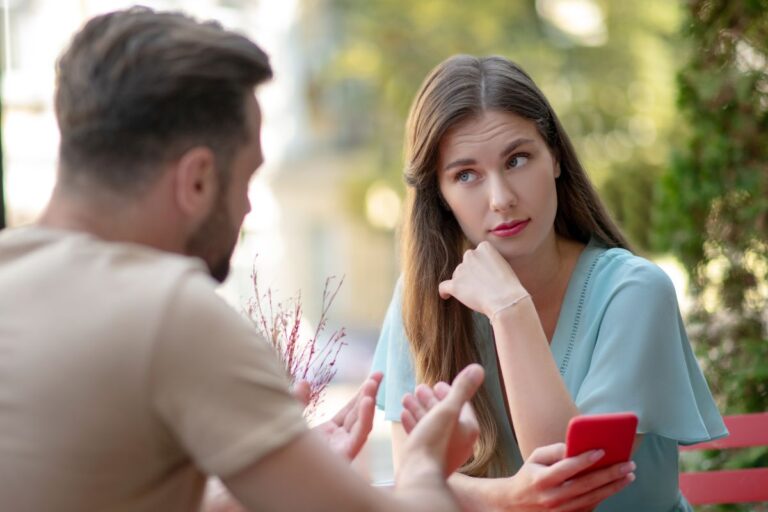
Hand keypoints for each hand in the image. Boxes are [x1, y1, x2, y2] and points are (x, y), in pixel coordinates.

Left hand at [292, 372, 382, 460]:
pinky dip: (365, 418)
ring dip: (369, 403)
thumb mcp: (292, 419)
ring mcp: (342, 449)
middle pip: (358, 414)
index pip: (350, 410)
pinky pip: (359, 436)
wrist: (277, 472)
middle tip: (378, 375)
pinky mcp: (343, 456)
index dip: (361, 393)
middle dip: (369, 393)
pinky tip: (368, 402)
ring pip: (362, 423)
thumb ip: (298, 401)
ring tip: (372, 384)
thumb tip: (304, 383)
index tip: (373, 377)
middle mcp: (339, 441)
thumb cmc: (284, 449)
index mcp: (330, 434)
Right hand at [401, 380, 477, 475]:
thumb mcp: (448, 410)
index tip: (437, 384)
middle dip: (430, 399)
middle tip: (420, 387)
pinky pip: (420, 436)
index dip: (449, 392)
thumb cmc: (434, 443)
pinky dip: (413, 423)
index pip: (461, 405)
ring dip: (419, 408)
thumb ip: (462, 389)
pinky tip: (403, 414)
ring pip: (430, 424)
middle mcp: (458, 442)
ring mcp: (441, 451)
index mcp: (468, 430)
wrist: (418, 475)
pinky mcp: (425, 458)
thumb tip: (479, 368)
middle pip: (444, 414)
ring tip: (407, 396)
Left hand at [438, 241, 527, 318]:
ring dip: (464, 285)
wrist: (506, 300)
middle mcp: (470, 255)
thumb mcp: (502, 265)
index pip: (476, 255)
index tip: (486, 275)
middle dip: (471, 274)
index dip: (480, 267)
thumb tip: (477, 270)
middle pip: (465, 265)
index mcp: (483, 247)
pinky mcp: (455, 285)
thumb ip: (488, 262)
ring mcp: (461, 269)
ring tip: (478, 295)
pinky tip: (446, 296)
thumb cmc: (508, 286)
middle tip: (483, 287)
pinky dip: (444, 291)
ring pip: (458, 277)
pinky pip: (444, 287)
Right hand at [502, 443, 635, 510]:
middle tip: (628, 464)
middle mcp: (552, 497)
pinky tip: (615, 486)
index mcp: (542, 479)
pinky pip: (590, 507)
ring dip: (613, 487)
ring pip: (592, 498)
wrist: (516, 504)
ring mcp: (561, 511)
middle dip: (609, 474)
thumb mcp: (536, 458)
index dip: (584, 459)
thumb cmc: (529, 475)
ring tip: (628, 475)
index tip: (602, 450)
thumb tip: (579, 446)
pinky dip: (604, 496)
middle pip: (586, 485)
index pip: (566, 468)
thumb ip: (556, 451)